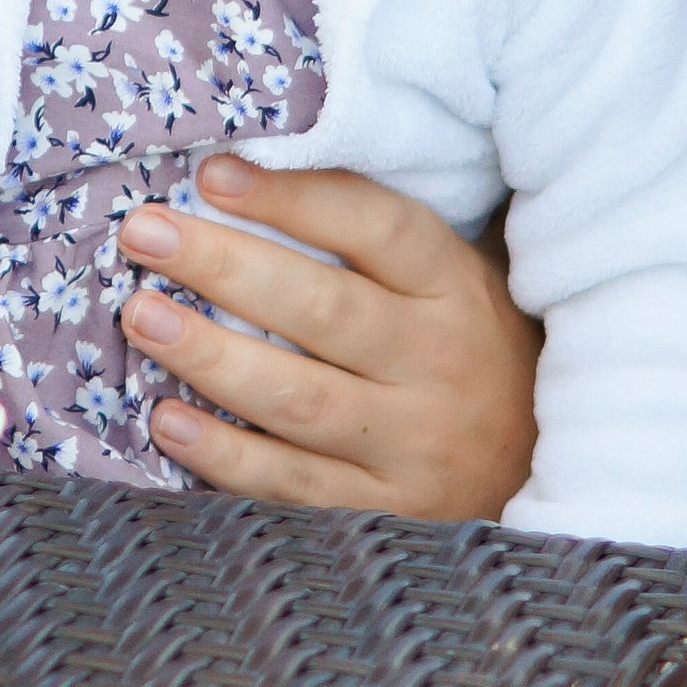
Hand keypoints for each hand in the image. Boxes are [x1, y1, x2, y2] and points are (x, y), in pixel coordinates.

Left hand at [118, 155, 541, 518]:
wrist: (544, 466)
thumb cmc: (471, 349)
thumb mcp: (454, 279)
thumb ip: (374, 239)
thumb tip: (242, 180)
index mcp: (455, 288)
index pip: (376, 227)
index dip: (294, 198)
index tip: (214, 175)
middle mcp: (437, 363)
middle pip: (323, 310)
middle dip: (224, 267)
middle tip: (143, 234)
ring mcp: (411, 444)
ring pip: (300, 399)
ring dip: (211, 357)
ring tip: (142, 317)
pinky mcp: (385, 511)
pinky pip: (292, 485)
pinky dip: (226, 456)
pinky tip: (168, 421)